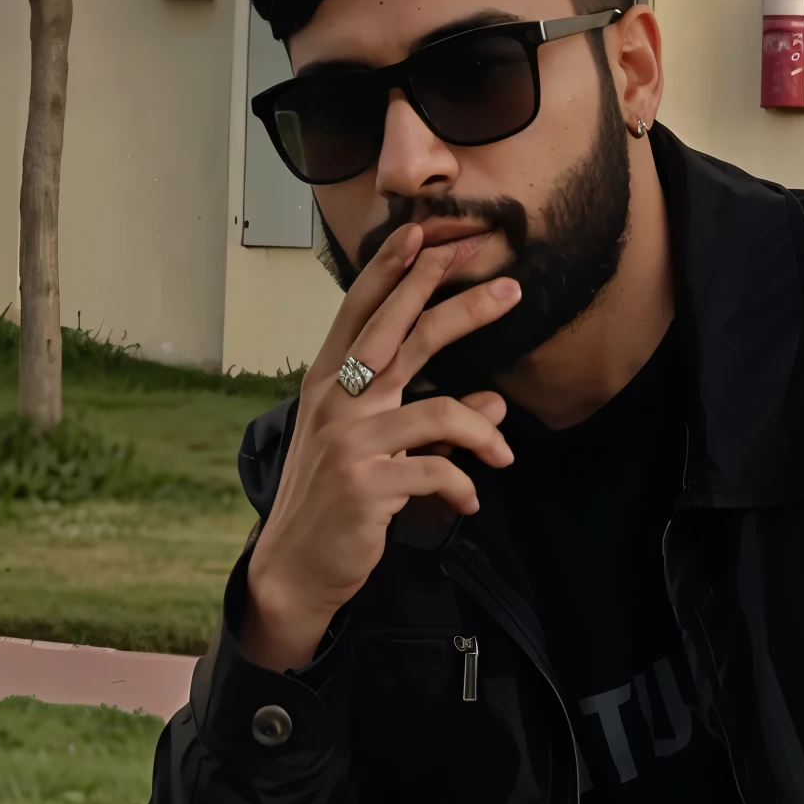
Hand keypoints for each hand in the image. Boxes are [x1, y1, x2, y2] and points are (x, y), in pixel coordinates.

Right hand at [242, 224, 519, 671]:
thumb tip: (494, 402)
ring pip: (439, 410)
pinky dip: (463, 485)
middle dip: (459, 303)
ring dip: (483, 432)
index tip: (425, 233)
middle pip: (404, 334)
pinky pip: (438, 471)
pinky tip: (470, 501)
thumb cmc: (335, 505)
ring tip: (504, 456)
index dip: (392, 270)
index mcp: (329, 385)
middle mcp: (335, 402)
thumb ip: (430, 424)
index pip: (361, 311)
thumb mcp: (378, 453)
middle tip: (509, 287)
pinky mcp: (367, 485)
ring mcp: (349, 442)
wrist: (294, 570)